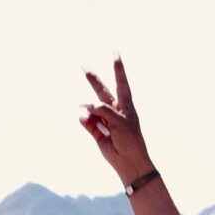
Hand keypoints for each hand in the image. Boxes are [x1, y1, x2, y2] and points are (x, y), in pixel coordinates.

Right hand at [79, 59, 153, 184]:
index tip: (115, 53)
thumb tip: (85, 106)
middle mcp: (114, 110)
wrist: (128, 161)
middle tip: (84, 67)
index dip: (118, 68)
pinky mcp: (96, 130)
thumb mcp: (120, 121)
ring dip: (90, 111)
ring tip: (98, 121)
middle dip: (93, 80)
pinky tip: (88, 124)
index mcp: (125, 104)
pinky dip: (86, 122)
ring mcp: (104, 120)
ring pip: (91, 108)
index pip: (121, 82)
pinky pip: (86, 121)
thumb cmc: (130, 140)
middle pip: (101, 90)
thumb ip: (103, 110)